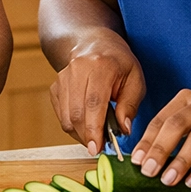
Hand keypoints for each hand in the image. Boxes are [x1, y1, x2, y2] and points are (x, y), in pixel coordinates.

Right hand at [49, 31, 145, 155]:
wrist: (93, 43)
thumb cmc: (118, 63)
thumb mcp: (135, 79)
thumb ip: (130, 105)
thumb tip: (123, 130)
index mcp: (101, 66)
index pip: (94, 102)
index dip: (94, 128)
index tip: (97, 148)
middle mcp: (77, 70)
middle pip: (77, 112)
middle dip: (87, 136)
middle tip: (100, 147)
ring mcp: (63, 77)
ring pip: (66, 117)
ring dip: (80, 134)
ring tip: (96, 136)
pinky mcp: (55, 87)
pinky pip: (61, 115)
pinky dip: (73, 126)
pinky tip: (86, 125)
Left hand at [130, 89, 190, 186]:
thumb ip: (174, 134)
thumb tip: (146, 160)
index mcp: (186, 99)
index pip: (161, 119)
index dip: (147, 140)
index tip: (136, 161)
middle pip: (176, 125)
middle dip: (159, 149)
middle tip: (148, 172)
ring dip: (181, 161)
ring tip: (168, 180)